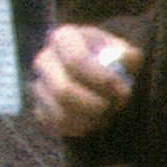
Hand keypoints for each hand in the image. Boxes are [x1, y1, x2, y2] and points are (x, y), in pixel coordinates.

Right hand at [31, 21, 138, 138]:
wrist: (94, 73)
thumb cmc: (110, 60)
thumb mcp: (123, 51)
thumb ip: (128, 56)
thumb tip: (126, 60)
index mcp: (63, 37)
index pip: (75, 60)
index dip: (101, 80)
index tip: (123, 90)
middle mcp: (44, 60)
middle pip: (62, 91)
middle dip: (96, 104)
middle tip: (116, 106)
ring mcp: (38, 85)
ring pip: (60, 113)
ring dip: (90, 119)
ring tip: (108, 115)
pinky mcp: (40, 108)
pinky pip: (56, 125)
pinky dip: (80, 128)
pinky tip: (95, 121)